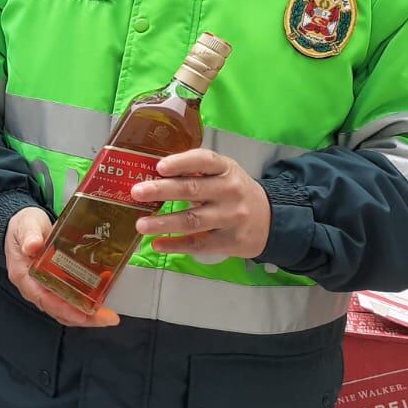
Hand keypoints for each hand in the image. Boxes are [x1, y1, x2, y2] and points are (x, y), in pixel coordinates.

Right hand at [5, 206, 119, 327]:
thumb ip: (29, 235)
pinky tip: (102, 304)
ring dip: (87, 316)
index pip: (43, 298)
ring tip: (109, 316)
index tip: (81, 314)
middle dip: (83, 317)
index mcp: (24, 276)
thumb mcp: (26, 225)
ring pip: (65, 310)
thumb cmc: (24, 227)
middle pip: (58, 310)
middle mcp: (34, 287)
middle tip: (107, 318)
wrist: (25, 227)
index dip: (63, 309)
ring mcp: (45, 289)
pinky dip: (85, 305)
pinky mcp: (55, 286)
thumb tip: (32, 246)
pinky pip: (70, 302)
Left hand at [132, 149, 271, 259]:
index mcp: (226, 169)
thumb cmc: (234, 192)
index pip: (204, 161)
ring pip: (193, 220)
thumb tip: (152, 173)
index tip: (159, 166)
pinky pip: (199, 244)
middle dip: (162, 191)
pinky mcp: (230, 241)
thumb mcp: (223, 174)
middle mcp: (230, 191)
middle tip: (137, 192)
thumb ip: (195, 172)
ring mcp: (231, 218)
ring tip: (141, 224)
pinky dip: (176, 245)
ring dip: (164, 223)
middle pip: (192, 190)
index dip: (181, 163)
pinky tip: (158, 244)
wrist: (270, 220)